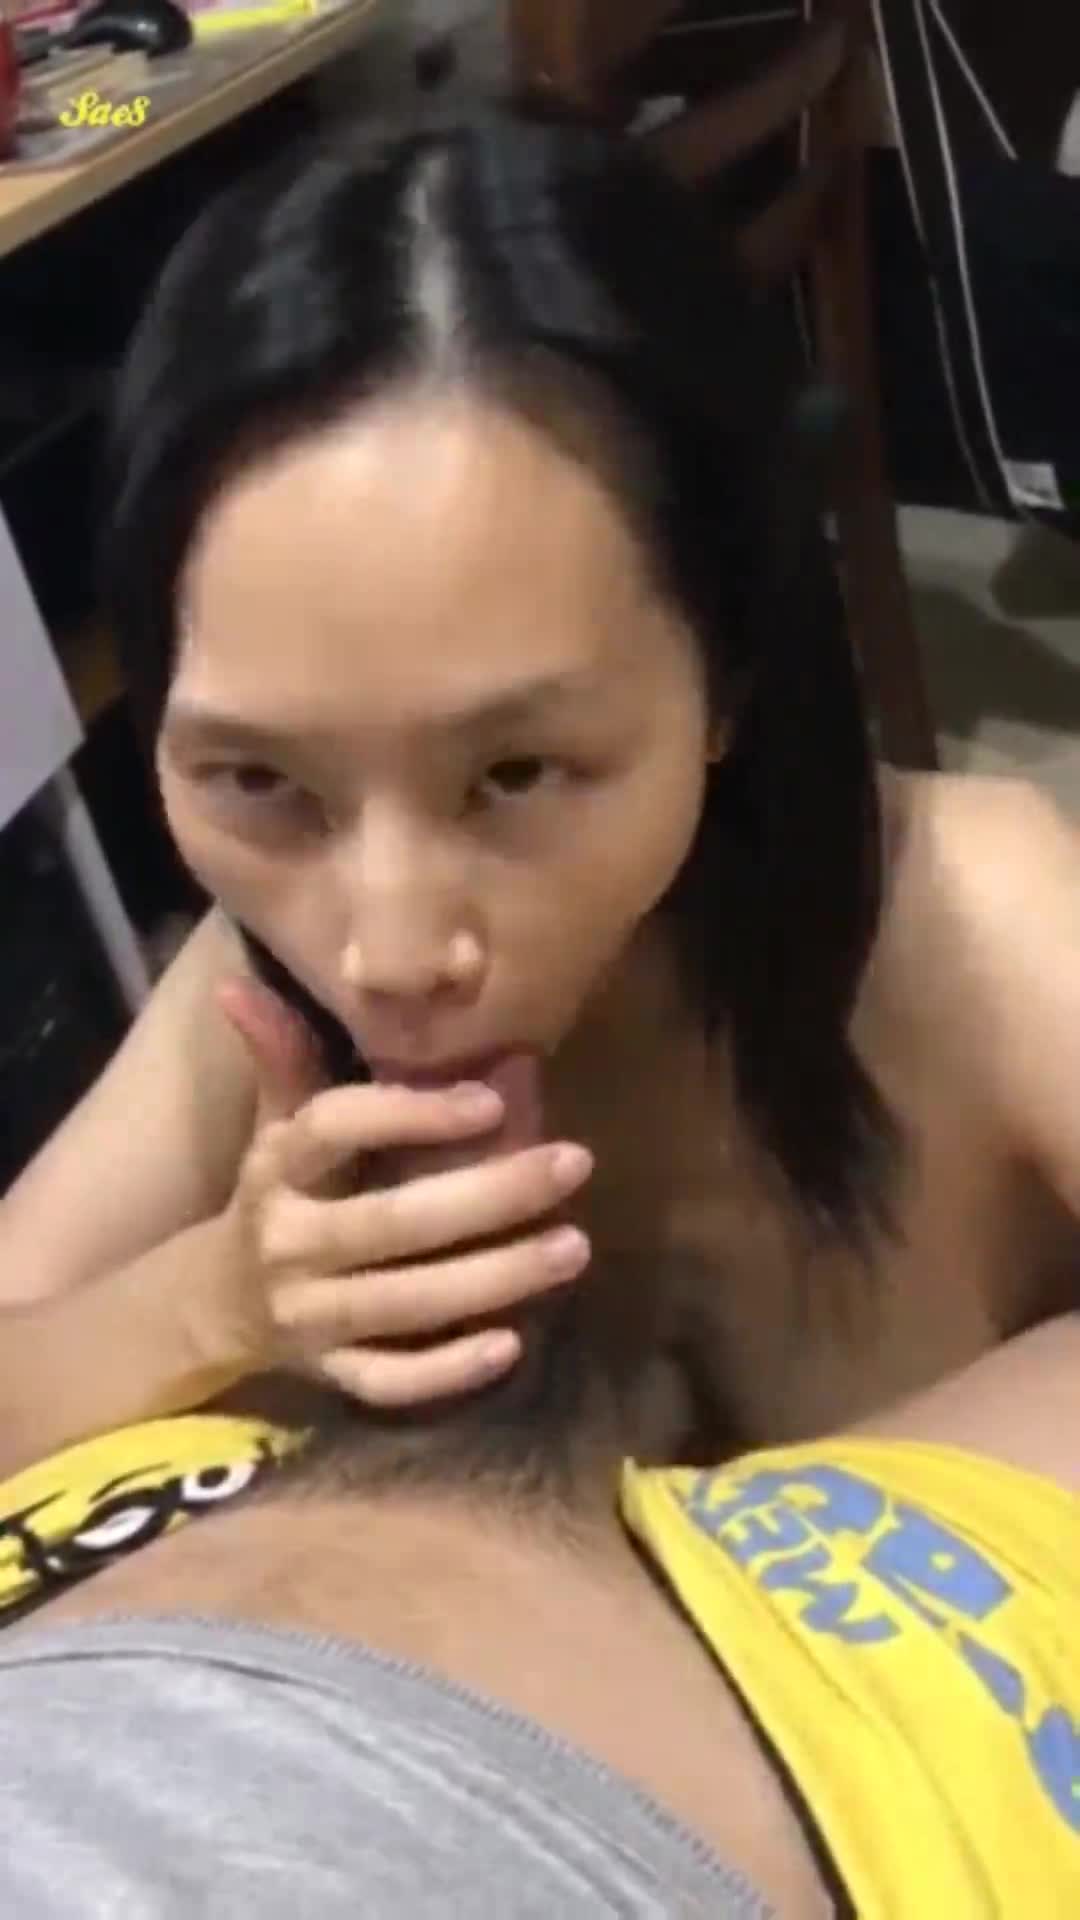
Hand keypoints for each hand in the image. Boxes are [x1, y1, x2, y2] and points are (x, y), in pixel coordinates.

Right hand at [215, 976, 593, 1405]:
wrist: (210, 1304)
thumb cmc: (275, 1195)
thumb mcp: (274, 1126)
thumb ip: (284, 1058)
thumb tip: (241, 985)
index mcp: (275, 1168)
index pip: (334, 1129)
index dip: (409, 1113)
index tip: (491, 1099)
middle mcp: (287, 1243)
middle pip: (389, 1223)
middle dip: (488, 1197)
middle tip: (575, 1165)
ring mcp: (307, 1316)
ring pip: (403, 1303)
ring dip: (493, 1278)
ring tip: (574, 1246)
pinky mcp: (328, 1375)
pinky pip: (388, 1382)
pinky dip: (446, 1372)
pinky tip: (513, 1344)